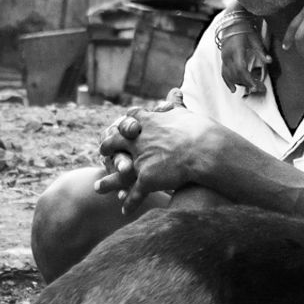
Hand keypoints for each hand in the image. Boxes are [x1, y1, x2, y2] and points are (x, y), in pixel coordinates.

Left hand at [95, 100, 217, 214]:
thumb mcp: (183, 112)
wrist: (205, 149)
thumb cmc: (199, 130)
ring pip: (118, 171)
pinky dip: (129, 203)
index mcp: (147, 121)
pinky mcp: (147, 178)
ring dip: (108, 181)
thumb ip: (175, 104)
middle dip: (108, 147)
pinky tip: (124, 211)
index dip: (123, 125)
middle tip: (102, 151)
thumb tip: (174, 92)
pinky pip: (135, 193)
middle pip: (115, 142)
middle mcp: (138, 139)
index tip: (119, 127)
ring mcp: (140, 160)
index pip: (129, 119)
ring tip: (98, 187)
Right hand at [219, 22, 269, 94]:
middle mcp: (228, 55)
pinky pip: (224, 73)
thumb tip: (269, 61)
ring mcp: (224, 58)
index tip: (255, 85)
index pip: (240, 68)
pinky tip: (233, 89)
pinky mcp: (223, 59)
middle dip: (246, 83)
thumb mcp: (255, 39)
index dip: (247, 78)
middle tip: (258, 88)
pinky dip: (228, 82)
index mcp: (236, 49)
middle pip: (235, 74)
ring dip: (240, 83)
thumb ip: (261, 51)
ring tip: (251, 86)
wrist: (233, 23)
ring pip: (230, 75)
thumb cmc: (245, 30)